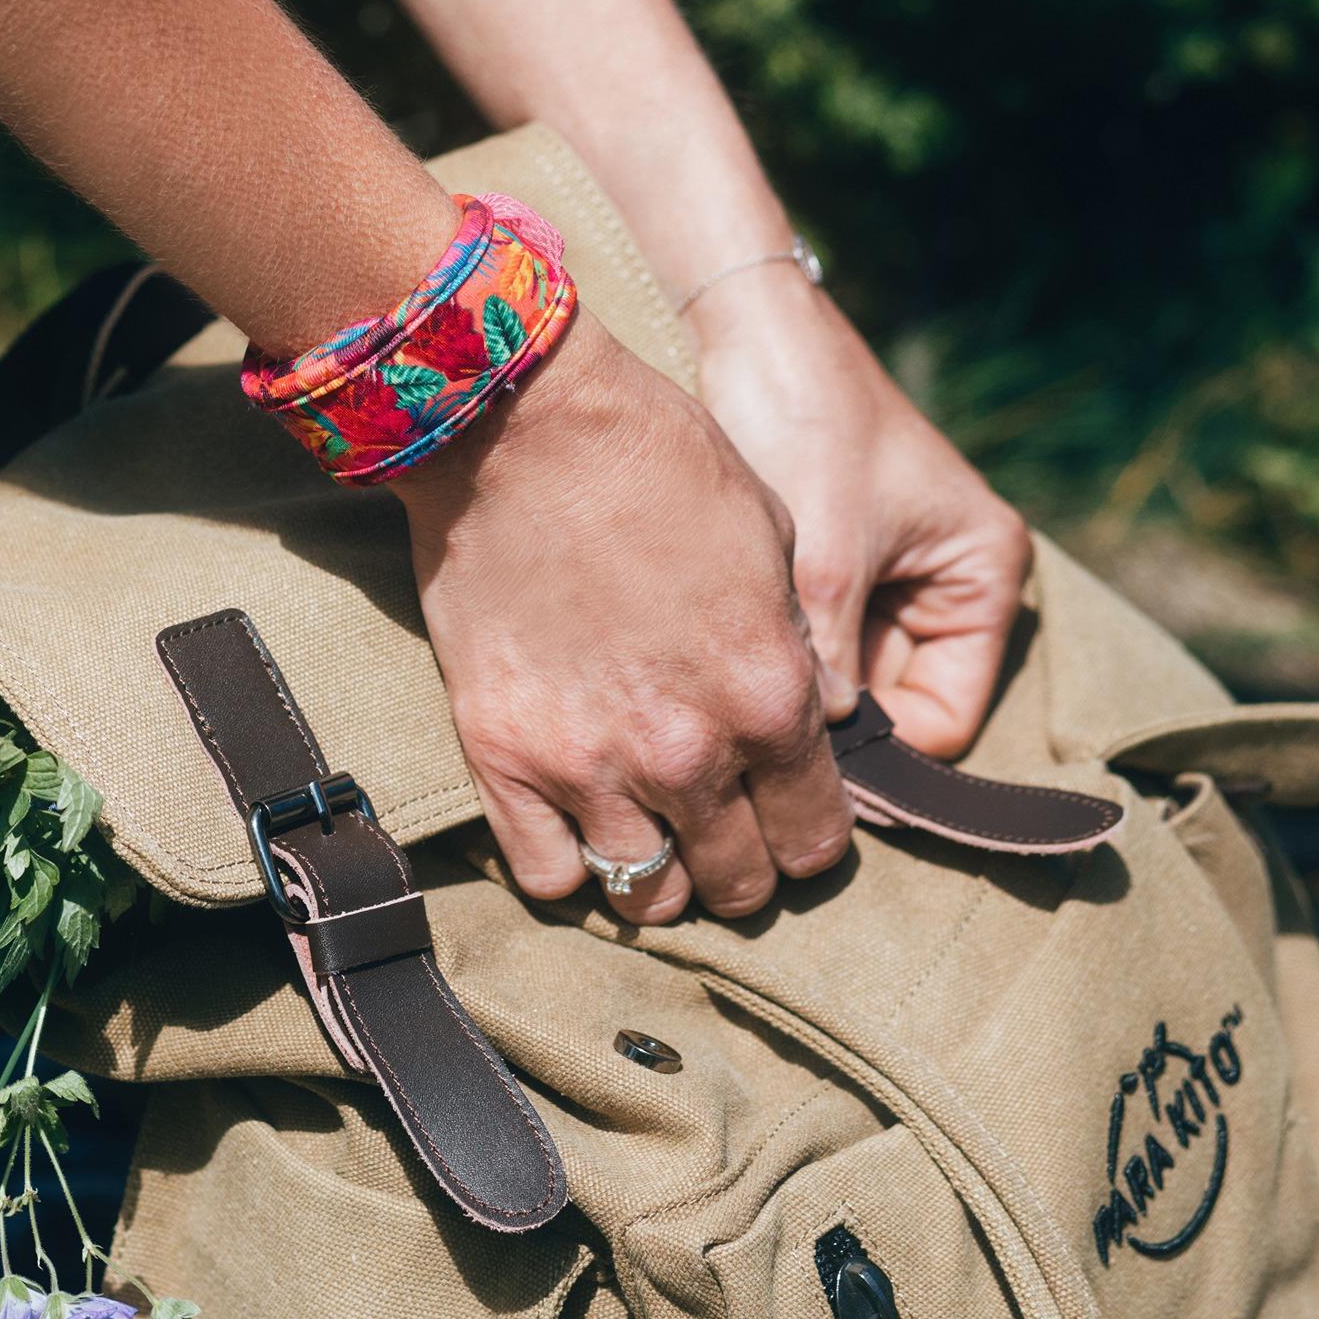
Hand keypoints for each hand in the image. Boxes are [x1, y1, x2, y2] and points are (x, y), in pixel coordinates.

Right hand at [394, 317, 854, 922]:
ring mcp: (588, 763)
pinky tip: (573, 831)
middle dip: (741, 869)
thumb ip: (795, 649)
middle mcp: (688, 752)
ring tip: (648, 842)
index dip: (808, 837)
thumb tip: (816, 713)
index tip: (788, 821)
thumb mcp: (773, 541)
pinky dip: (568, 869)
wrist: (521, 424)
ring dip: (657, 879)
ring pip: (645, 895)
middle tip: (721, 840)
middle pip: (737, 882)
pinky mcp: (502, 755)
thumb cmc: (658, 458)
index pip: (816, 835)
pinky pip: (546, 874)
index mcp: (770, 697)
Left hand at [691, 276, 1030, 758]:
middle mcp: (942, 585)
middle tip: (752, 754)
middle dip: (830, 731)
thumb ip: (826, 665)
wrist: (752, 332)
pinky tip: (717, 669)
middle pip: (891, 709)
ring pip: (840, 685)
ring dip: (793, 696)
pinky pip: (806, 646)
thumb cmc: (807, 423)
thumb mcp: (823, 559)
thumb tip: (813, 773)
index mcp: (981, 575)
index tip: (803, 774)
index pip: (944, 718)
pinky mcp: (825, 569)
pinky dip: (772, 661)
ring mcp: (882, 579)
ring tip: (729, 706)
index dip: (883, 755)